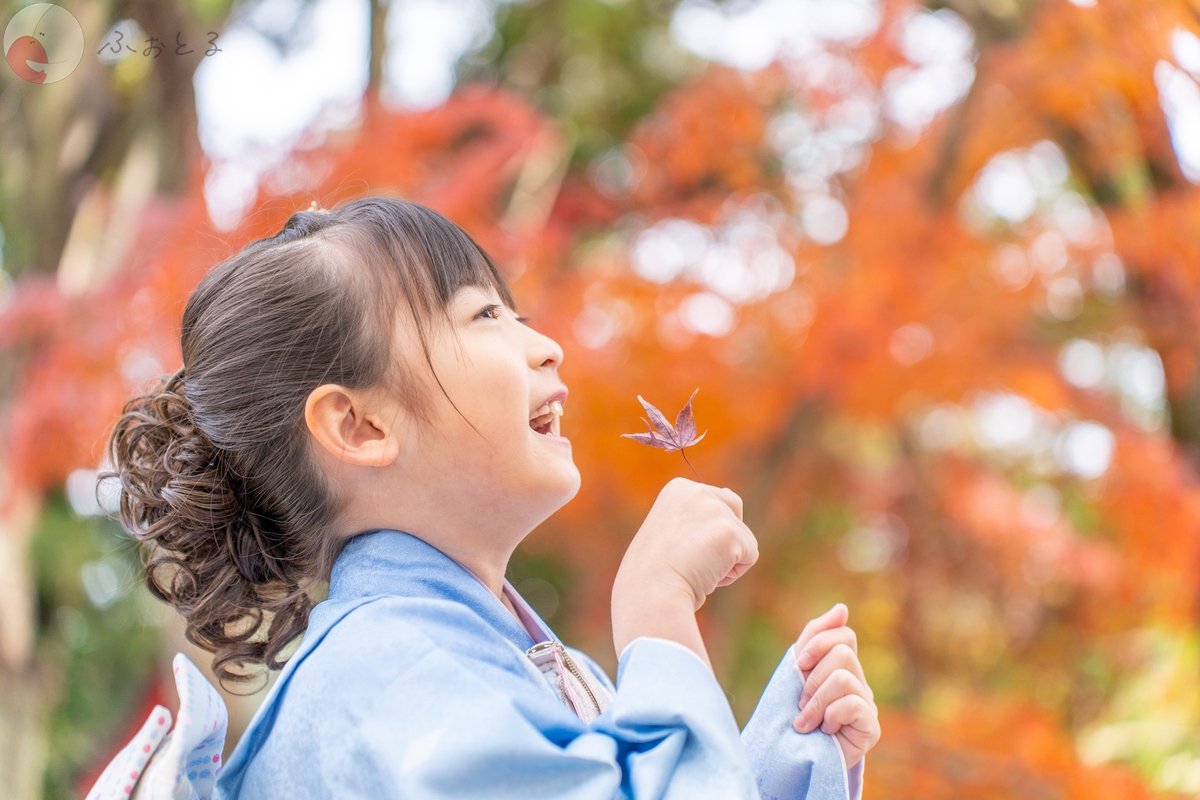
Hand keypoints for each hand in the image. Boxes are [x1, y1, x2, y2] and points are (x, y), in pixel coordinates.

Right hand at [611, 478, 757, 669]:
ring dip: (725, 560)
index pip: (715, 502)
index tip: (677, 549)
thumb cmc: (655, 572)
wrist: (651, 593)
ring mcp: (714, 509)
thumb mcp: (670, 530)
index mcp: (678, 488)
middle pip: (735, 511)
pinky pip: (749, 556)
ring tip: (695, 568)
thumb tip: (730, 494)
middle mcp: (697, 491)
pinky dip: (732, 573)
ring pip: (743, 538)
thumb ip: (695, 514)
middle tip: (690, 558)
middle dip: (720, 540)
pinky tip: (706, 575)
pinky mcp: (730, 532)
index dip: (702, 534)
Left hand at [791, 603, 879, 768]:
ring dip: (815, 702)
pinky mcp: (871, 727)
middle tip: (800, 702)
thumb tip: (842, 608)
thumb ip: (816, 636)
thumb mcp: (799, 670)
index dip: (817, 643)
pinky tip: (824, 730)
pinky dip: (830, 716)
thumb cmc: (796, 711)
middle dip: (813, 678)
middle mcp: (860, 682)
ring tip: (806, 721)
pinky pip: (852, 704)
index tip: (799, 664)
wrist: (794, 755)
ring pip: (843, 678)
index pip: (844, 634)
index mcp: (843, 666)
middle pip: (842, 654)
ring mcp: (868, 704)